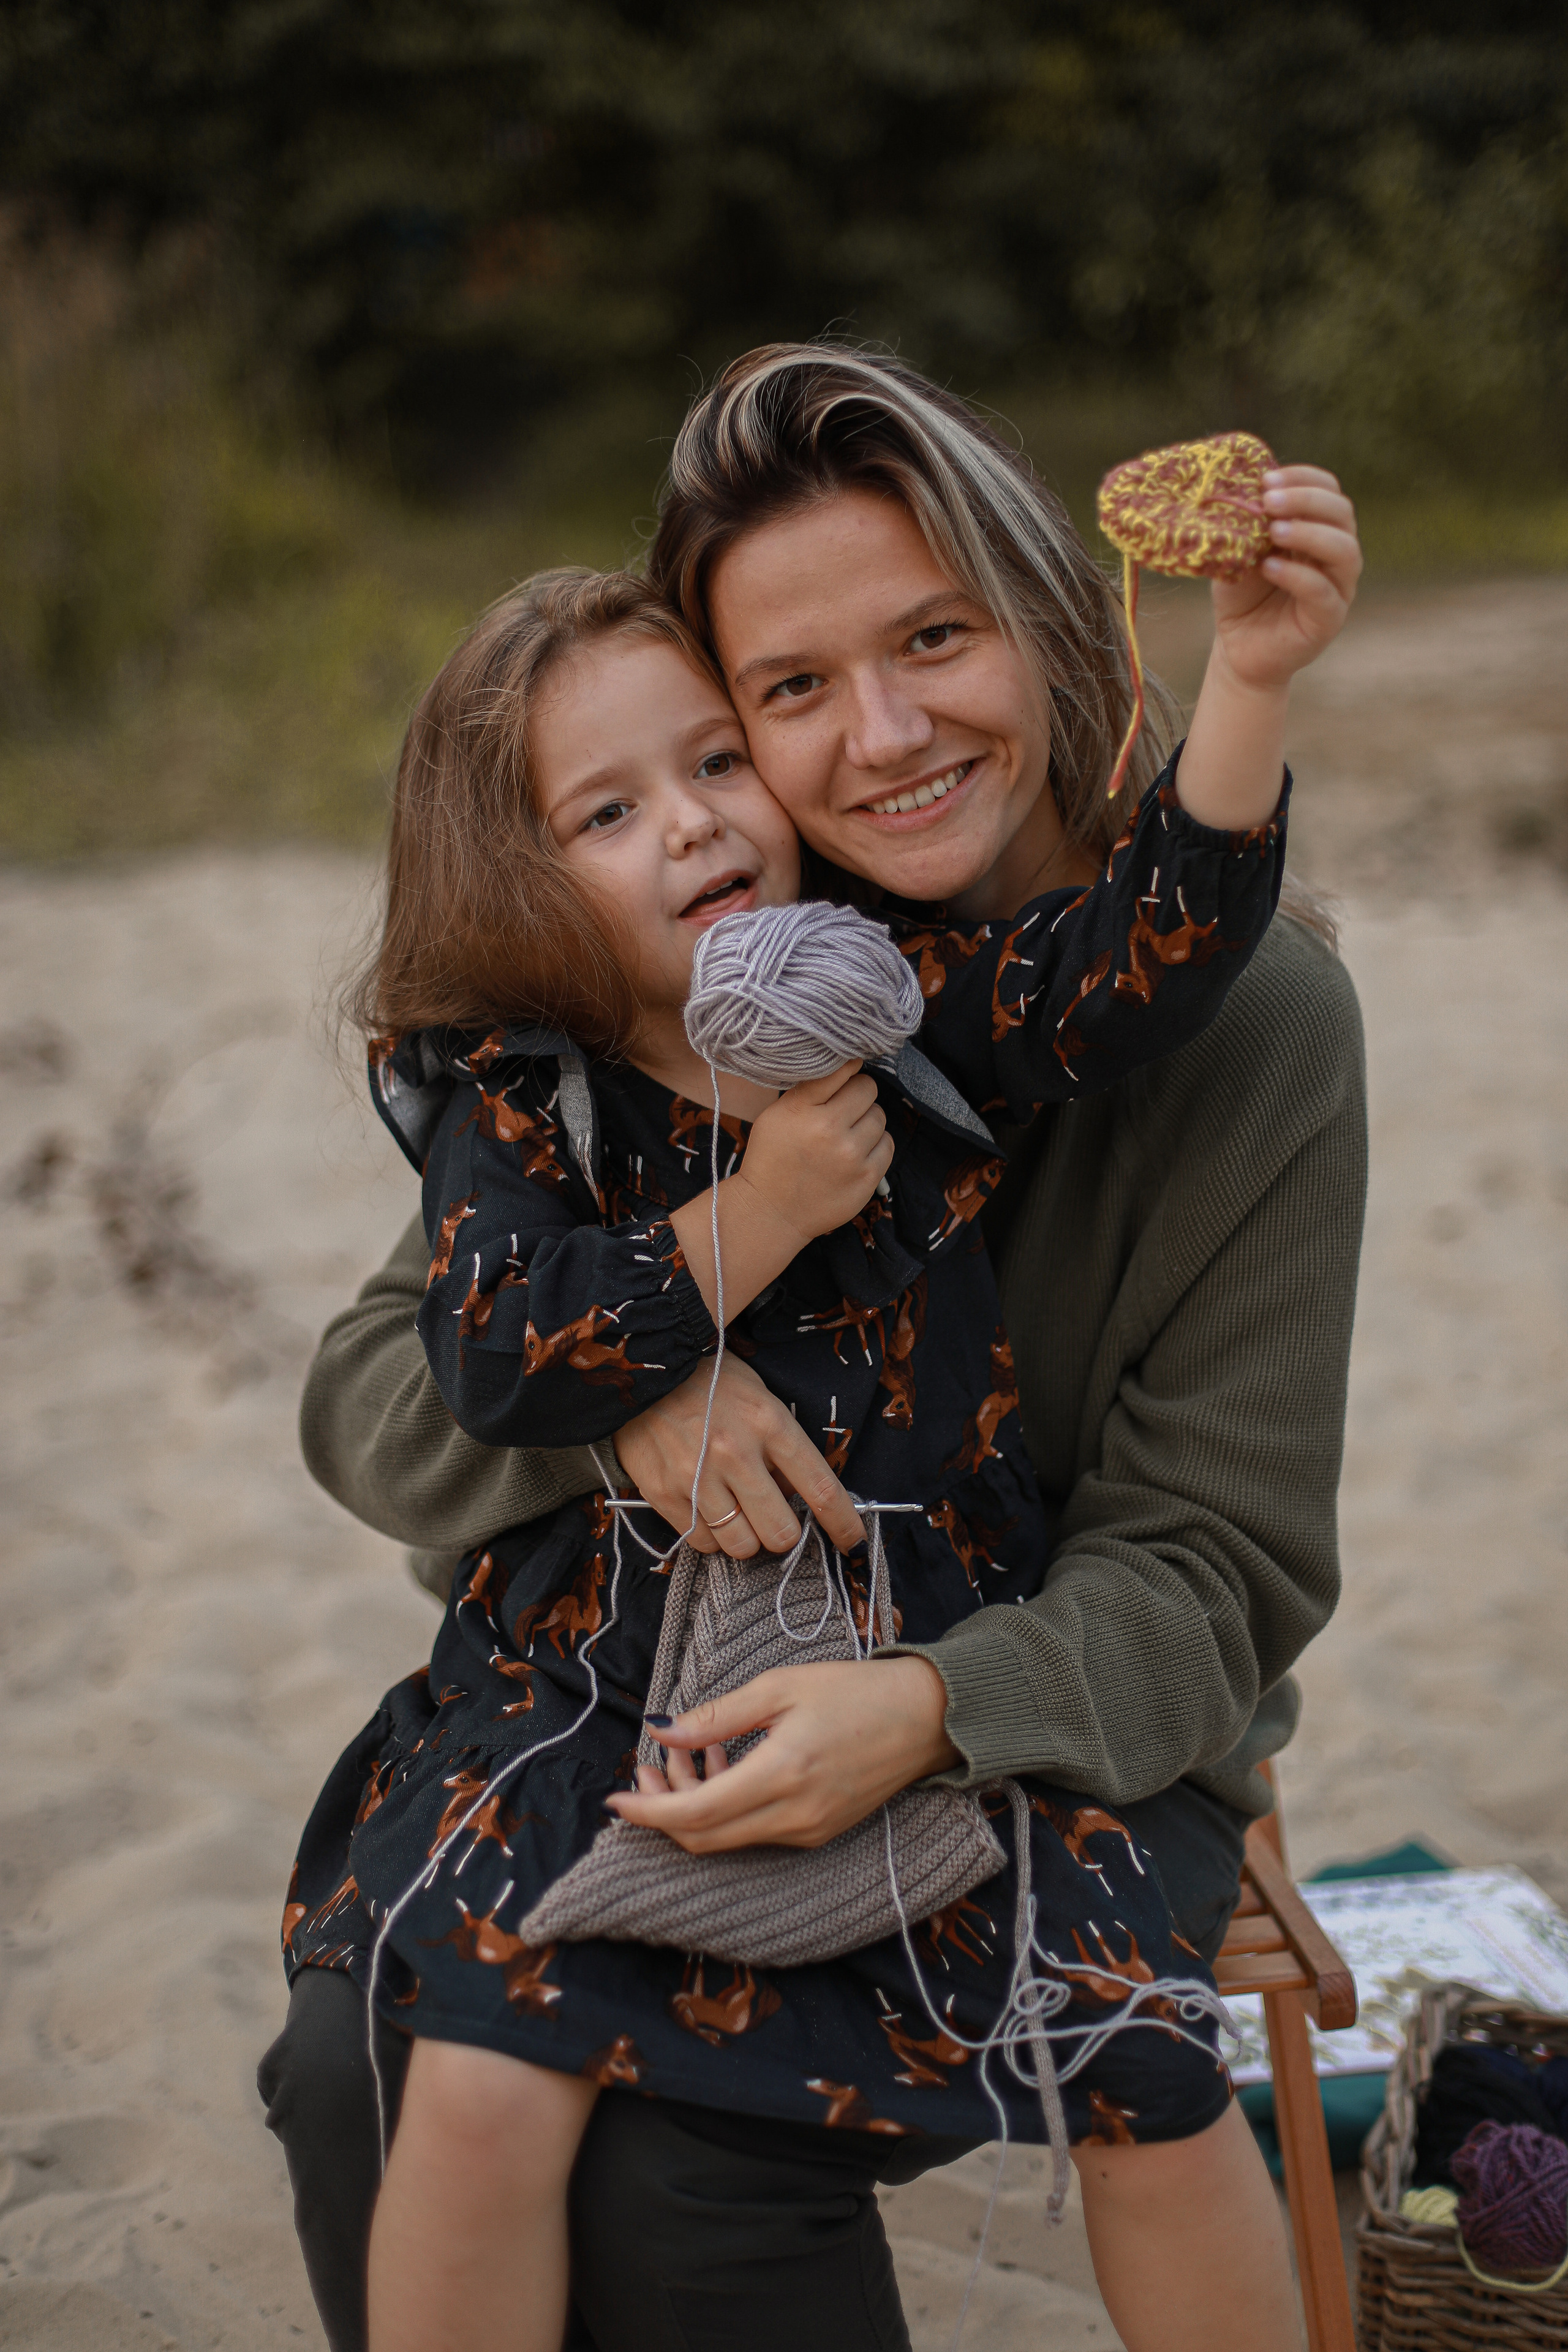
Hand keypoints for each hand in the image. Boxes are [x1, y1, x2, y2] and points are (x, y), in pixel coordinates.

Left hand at [606, 1657, 959, 1850]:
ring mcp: (807, 1830)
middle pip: (703, 1837)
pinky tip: (725, 1763)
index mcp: (782, 1775)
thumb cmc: (855, 1691)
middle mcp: (793, 1816)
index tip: (615, 1798)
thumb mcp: (780, 1687)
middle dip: (662, 1809)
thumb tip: (660, 1730)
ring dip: (693, 1805)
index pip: (695, 1814)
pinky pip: (754, 1832)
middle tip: (644, 1767)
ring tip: (686, 1754)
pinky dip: (726, 1807)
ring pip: (727, 1837)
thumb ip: (717, 1715)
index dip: (647, 1811)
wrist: (926, 1718)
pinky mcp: (817, 1831)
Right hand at [616, 1353, 865, 1556]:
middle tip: (775, 1517)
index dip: (844, 1524)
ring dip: (747, 1538)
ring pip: (742, 1545)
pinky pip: (702, 1542)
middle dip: (784, 1533)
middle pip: (781, 1531)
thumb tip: (799, 1498)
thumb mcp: (761, 1399)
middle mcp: (735, 1452)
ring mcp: (697, 1476)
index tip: (854, 1542)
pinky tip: (708, 1509)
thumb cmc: (712, 1384)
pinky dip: (711, 1536)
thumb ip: (783, 1448)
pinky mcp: (663, 1492)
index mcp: (769, 1423)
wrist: (645, 1371)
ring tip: (738, 1512)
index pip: (821, 1488)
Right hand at [736, 1062, 892, 1245]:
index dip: (848, 1067)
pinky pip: (887, 1145)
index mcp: (803, 1111)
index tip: (848, 1070)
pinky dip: (875, 1145)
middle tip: (842, 1110)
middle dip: (857, 1095)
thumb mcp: (777, 1114)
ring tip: (846, 1135)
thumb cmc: (772, 1158)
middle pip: (867, 1090)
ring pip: (880, 1117)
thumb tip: (848, 1063)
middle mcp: (830, 1131)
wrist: (772, 1212)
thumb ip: (809, 1088)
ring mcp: (852, 1157)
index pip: (842, 1070)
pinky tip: (855, 1153)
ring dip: (866, 1121)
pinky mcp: (867, 1179)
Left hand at [1211, 464, 1362, 694]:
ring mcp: (1338, 587)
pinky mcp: (1329, 619)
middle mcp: (1336, 555)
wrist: (1238, 648)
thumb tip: (1243, 487)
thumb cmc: (1242, 595)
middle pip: (1342, 513)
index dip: (1304, 478)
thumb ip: (1249, 524)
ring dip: (1309, 533)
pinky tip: (1269, 567)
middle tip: (1269, 500)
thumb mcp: (1241, 551)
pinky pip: (1323, 591)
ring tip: (1273, 530)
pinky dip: (1297, 575)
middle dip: (1306, 500)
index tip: (1267, 478)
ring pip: (1344, 550)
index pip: (1329, 491)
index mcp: (1320, 529)